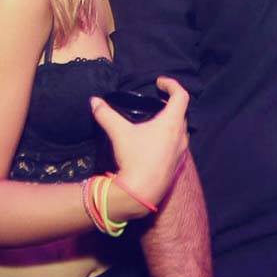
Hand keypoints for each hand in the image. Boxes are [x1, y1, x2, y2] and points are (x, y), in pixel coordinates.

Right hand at [90, 77, 191, 218]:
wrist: (141, 194)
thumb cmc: (135, 160)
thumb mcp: (119, 133)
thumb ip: (106, 115)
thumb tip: (94, 101)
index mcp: (171, 124)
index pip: (181, 96)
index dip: (172, 84)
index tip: (159, 83)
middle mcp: (181, 136)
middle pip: (182, 112)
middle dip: (171, 103)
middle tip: (157, 100)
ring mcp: (181, 152)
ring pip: (181, 130)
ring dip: (171, 121)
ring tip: (155, 120)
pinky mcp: (176, 165)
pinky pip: (177, 144)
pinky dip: (169, 137)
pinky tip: (153, 142)